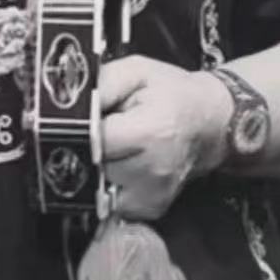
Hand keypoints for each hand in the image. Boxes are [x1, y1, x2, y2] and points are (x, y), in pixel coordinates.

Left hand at [98, 56, 232, 219]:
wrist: (209, 122)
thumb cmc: (173, 94)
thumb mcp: (136, 70)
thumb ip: (101, 83)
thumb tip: (69, 103)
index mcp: (150, 132)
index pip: (93, 141)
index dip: (82, 128)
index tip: (86, 118)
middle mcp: (153, 170)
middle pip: (93, 165)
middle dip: (91, 147)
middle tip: (108, 129)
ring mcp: (153, 195)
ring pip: (98, 185)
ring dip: (100, 166)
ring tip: (119, 146)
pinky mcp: (150, 209)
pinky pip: (111, 200)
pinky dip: (111, 182)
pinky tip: (126, 163)